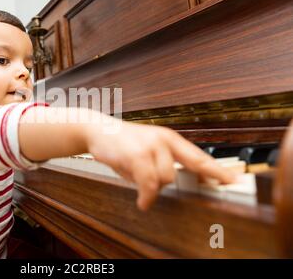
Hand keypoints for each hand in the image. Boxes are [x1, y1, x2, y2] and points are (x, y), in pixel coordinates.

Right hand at [86, 120, 235, 210]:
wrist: (97, 129)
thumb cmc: (121, 143)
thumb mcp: (146, 151)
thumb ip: (161, 165)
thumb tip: (169, 185)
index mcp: (169, 138)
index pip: (199, 157)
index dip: (217, 171)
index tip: (233, 180)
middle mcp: (164, 140)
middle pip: (177, 175)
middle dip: (161, 183)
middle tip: (146, 183)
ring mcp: (151, 146)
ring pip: (164, 180)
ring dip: (150, 186)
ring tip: (135, 178)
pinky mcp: (138, 155)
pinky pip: (149, 184)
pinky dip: (146, 196)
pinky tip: (143, 201)